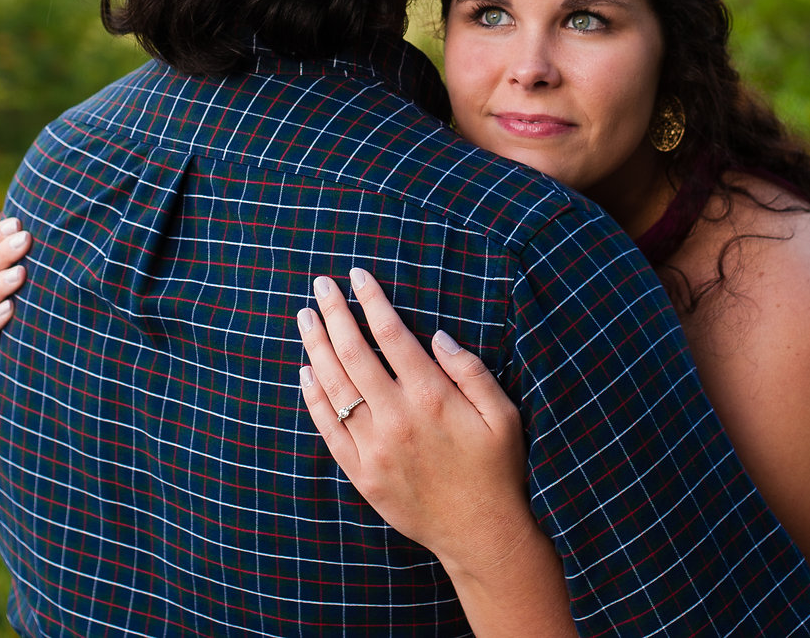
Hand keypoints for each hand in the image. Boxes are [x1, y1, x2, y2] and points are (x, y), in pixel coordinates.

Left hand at [295, 268, 534, 574]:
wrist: (481, 534)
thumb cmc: (497, 470)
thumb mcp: (503, 415)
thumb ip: (471, 371)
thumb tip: (437, 336)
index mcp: (432, 397)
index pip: (391, 334)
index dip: (371, 300)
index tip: (356, 276)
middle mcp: (397, 418)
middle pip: (353, 353)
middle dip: (335, 313)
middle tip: (320, 285)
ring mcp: (375, 448)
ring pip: (334, 387)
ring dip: (317, 347)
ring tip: (305, 318)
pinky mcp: (362, 474)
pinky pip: (328, 429)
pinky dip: (313, 398)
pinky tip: (306, 372)